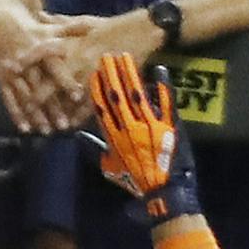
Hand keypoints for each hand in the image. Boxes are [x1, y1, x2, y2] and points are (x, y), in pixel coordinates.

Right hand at [0, 11, 93, 133]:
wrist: (2, 20)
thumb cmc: (35, 28)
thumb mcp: (53, 28)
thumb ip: (73, 30)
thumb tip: (95, 27)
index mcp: (41, 47)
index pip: (55, 66)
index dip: (66, 81)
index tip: (77, 96)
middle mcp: (26, 60)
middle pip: (40, 86)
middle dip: (51, 106)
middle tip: (63, 125)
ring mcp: (12, 70)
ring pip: (25, 96)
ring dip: (36, 115)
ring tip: (47, 131)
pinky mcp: (1, 77)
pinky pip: (8, 98)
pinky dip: (16, 114)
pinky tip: (25, 129)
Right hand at [88, 53, 197, 221]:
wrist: (162, 192)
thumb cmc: (135, 180)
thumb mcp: (110, 168)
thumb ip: (95, 149)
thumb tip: (80, 135)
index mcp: (114, 137)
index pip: (101, 107)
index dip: (97, 88)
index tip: (94, 73)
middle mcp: (129, 128)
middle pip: (117, 96)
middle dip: (111, 74)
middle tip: (107, 56)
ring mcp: (150, 126)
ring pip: (137, 95)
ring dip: (130, 74)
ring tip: (125, 57)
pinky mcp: (169, 127)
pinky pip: (166, 103)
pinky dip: (163, 86)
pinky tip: (159, 69)